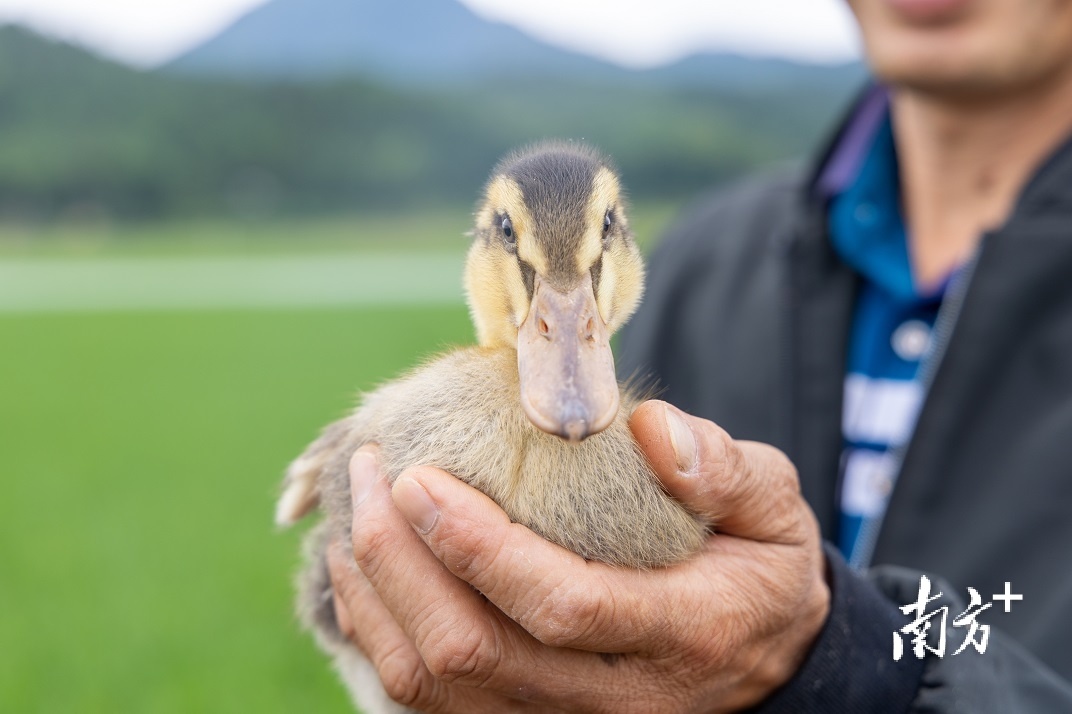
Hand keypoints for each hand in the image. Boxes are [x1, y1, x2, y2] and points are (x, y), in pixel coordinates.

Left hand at [329, 400, 829, 712]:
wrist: (766, 661)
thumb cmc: (759, 569)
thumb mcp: (774, 507)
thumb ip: (724, 467)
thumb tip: (649, 427)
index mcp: (682, 632)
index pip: (562, 605)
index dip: (477, 547)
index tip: (416, 477)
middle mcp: (615, 700)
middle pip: (472, 653)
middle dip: (398, 561)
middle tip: (371, 472)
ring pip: (434, 687)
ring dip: (374, 597)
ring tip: (355, 512)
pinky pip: (429, 702)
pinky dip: (382, 635)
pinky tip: (371, 573)